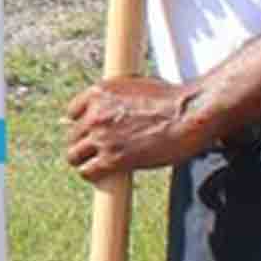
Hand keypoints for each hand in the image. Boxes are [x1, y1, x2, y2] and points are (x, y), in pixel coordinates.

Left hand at [66, 77, 202, 180]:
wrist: (188, 115)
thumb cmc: (172, 100)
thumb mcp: (137, 85)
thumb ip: (117, 98)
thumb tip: (112, 110)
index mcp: (99, 91)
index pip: (72, 111)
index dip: (83, 123)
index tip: (91, 130)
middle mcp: (95, 113)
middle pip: (72, 135)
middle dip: (84, 143)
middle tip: (98, 149)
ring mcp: (102, 136)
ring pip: (74, 155)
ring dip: (84, 160)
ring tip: (97, 164)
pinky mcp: (112, 158)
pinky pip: (88, 171)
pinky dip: (92, 174)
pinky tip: (102, 175)